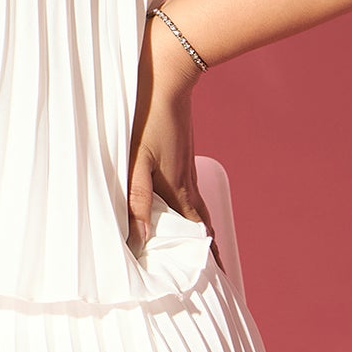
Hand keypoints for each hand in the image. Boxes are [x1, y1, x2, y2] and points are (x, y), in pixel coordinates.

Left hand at [126, 15, 224, 274]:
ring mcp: (185, 165)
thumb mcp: (135, 159)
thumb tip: (142, 239)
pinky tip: (180, 204)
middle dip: (204, 252)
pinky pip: (187, 187)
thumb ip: (137, 198)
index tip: (215, 284)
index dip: (204, 261)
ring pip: (194, 205)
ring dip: (197, 230)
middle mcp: (187, 180)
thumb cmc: (147, 114)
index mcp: (179, 189)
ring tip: (199, 250)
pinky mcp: (179, 151)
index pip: (197, 236)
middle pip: (200, 225)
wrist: (168, 67)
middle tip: (211, 276)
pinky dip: (188, 206)